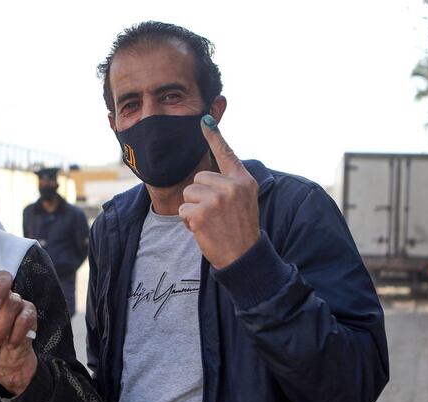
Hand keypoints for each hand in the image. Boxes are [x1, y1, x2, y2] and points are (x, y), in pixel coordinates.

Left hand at [179, 116, 259, 268]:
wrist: (242, 256)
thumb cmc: (240, 228)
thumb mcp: (244, 200)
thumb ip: (230, 183)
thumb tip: (209, 170)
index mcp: (243, 180)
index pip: (226, 153)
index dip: (214, 136)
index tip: (204, 119)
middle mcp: (231, 186)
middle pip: (198, 178)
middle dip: (200, 196)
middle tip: (216, 214)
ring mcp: (216, 199)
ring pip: (188, 193)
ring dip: (193, 209)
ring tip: (210, 222)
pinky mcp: (201, 213)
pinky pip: (183, 210)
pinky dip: (188, 222)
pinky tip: (203, 229)